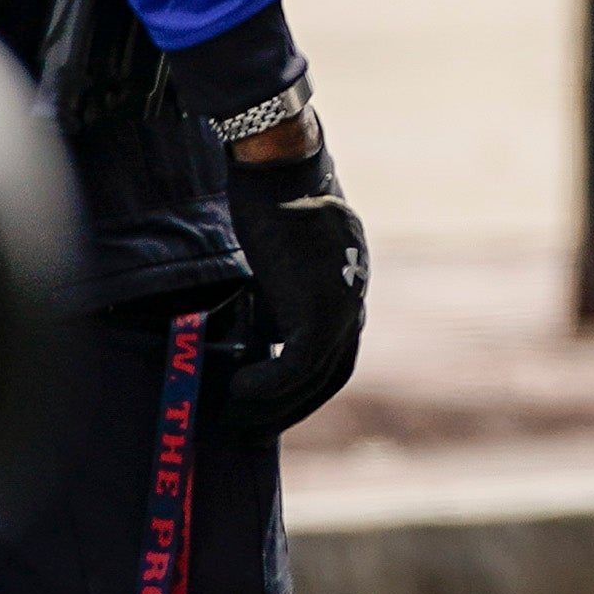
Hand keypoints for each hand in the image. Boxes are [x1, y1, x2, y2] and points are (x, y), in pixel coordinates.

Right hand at [217, 129, 366, 442]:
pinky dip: (268, 386)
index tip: (275, 401)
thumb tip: (264, 322)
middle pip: (333, 371)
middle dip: (294, 406)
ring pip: (315, 377)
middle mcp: (355, 297)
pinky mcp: (318, 310)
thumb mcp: (286, 246)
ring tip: (238, 419)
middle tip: (256, 429)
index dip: (307, 380)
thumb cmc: (274, 190)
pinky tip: (239, 388)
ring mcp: (342, 307)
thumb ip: (284, 284)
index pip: (338, 346)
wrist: (280, 164)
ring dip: (276, 405)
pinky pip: (297, 367)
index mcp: (352, 280)